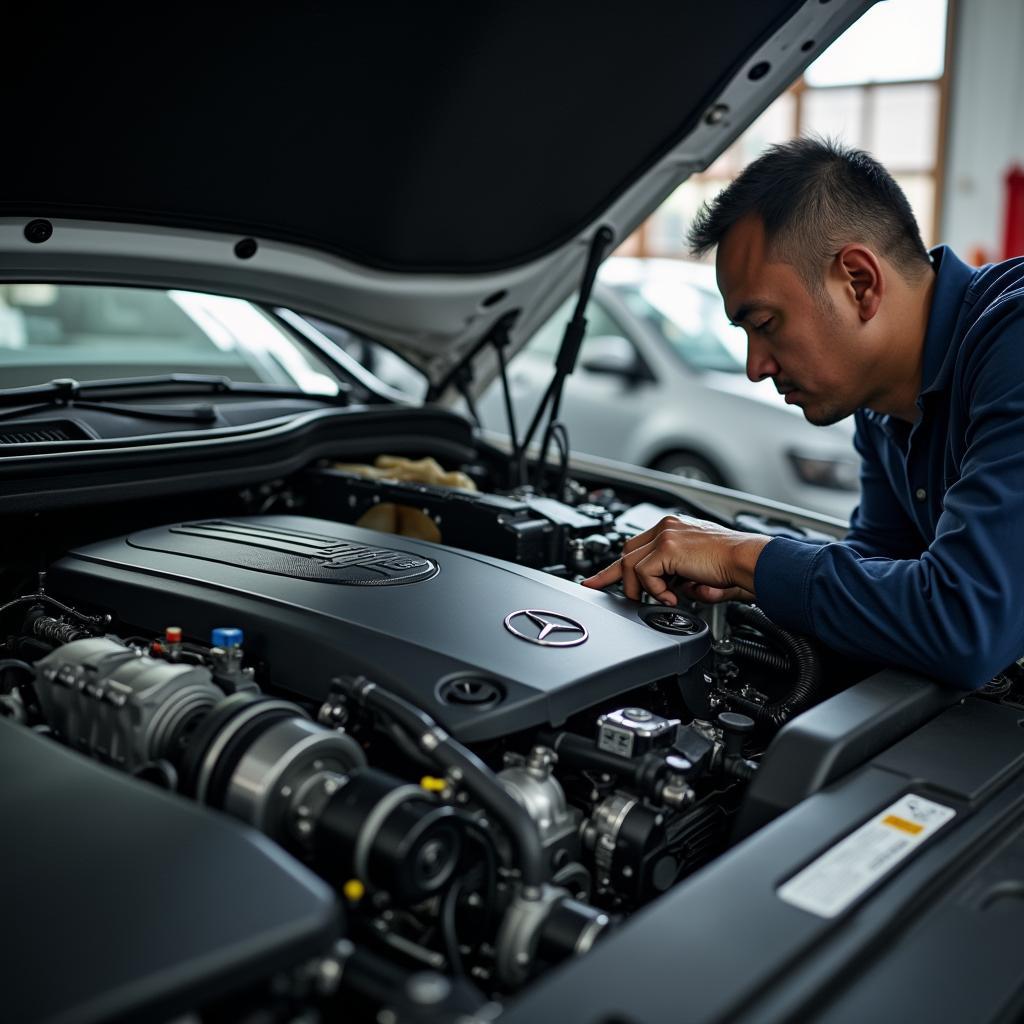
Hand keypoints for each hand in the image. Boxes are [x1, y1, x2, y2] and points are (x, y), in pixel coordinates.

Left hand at [580, 514, 769, 604]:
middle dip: (611, 575)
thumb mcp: (698, 575)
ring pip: (629, 565)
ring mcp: (666, 535)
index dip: (617, 567)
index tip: (599, 579)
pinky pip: (644, 574)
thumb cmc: (735, 569)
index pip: (637, 547)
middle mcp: (668, 527)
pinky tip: (673, 596)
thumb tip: (667, 593)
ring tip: (659, 600)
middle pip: (626, 552)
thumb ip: (678, 581)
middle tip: (599, 589)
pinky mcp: (667, 547)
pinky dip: (655, 590)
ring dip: (639, 589)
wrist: (750, 562)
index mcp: (675, 530)